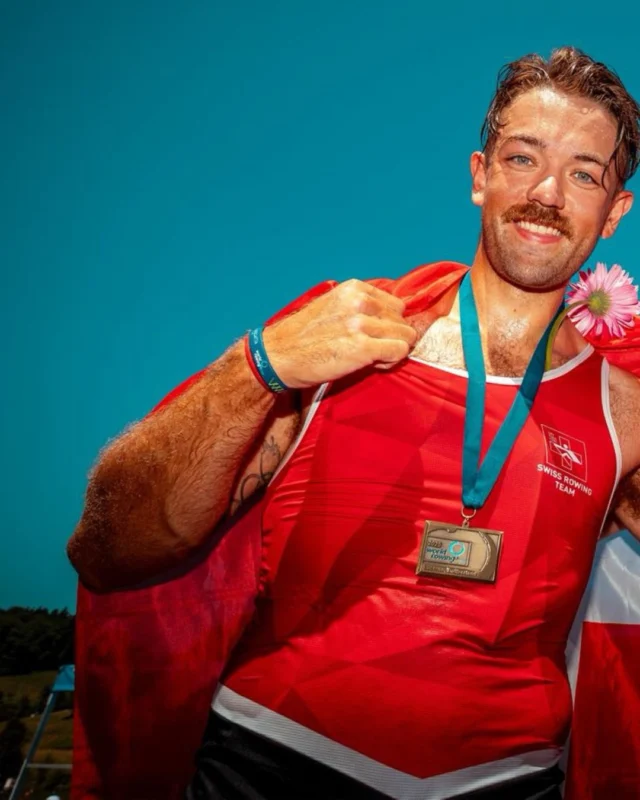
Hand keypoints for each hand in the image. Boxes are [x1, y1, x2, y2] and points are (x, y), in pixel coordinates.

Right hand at [262, 280, 416, 388]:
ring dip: (393, 350)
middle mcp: (360, 302)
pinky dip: (391, 361)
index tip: (373, 336)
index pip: (395, 304)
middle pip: (403, 320)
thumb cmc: (303, 337)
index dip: (388, 323)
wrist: (278, 357)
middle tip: (372, 350)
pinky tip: (373, 364)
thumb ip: (360, 308)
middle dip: (392, 337)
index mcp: (354, 289)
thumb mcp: (332, 308)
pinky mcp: (363, 347)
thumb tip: (389, 319)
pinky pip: (399, 351)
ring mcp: (362, 323)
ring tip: (371, 357)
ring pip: (406, 336)